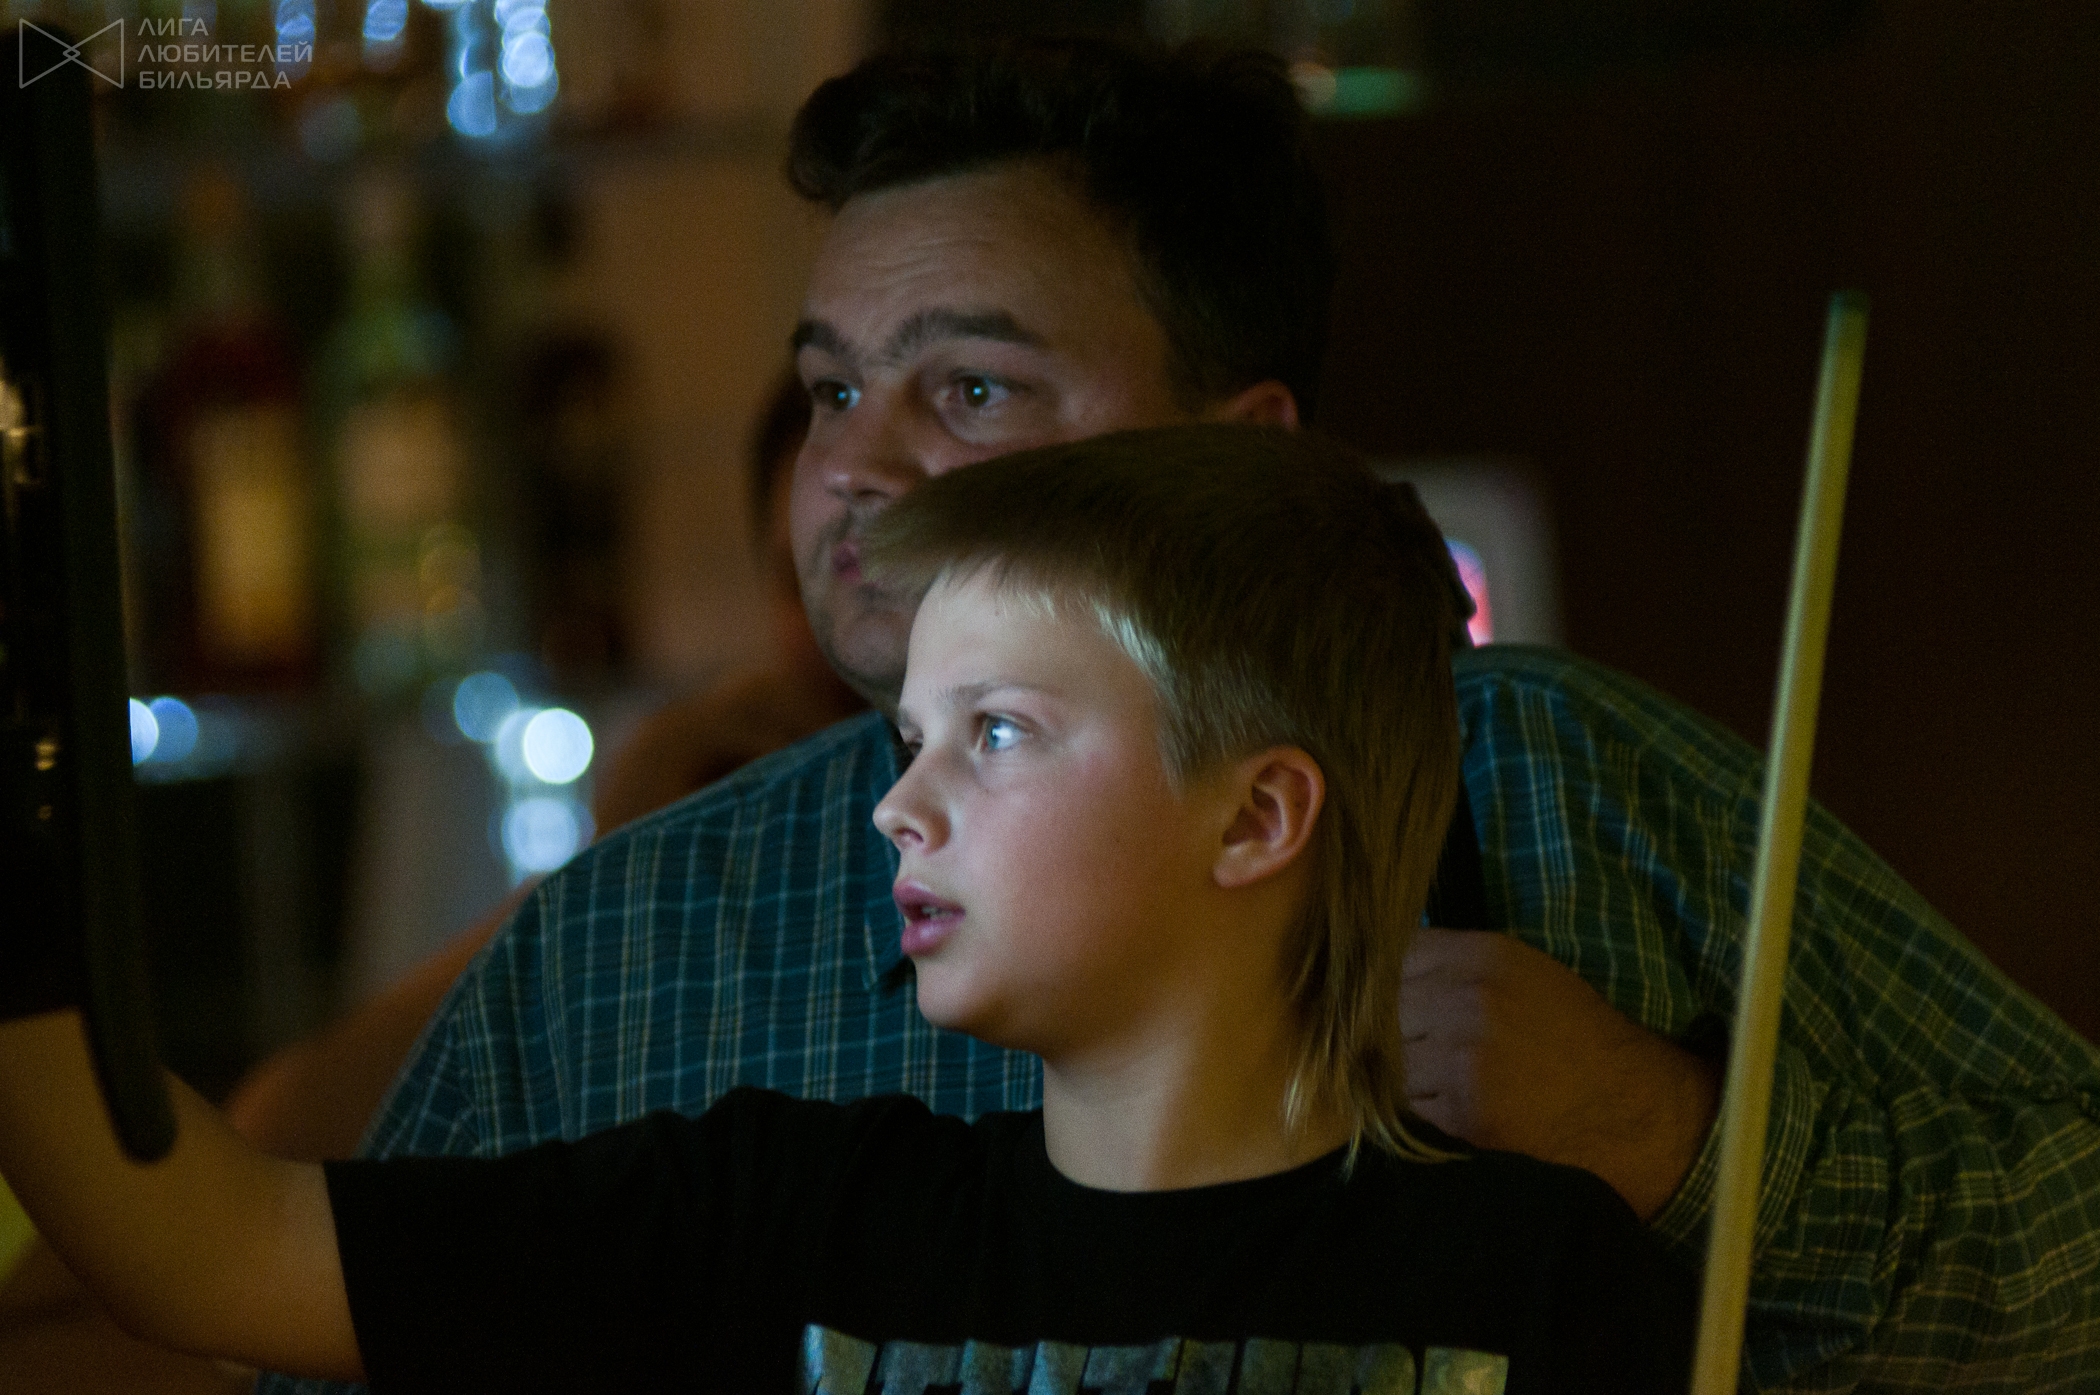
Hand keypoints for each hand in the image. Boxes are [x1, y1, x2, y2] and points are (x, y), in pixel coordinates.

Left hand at [1400, 928, 1720, 1220]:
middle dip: (1387, 1034)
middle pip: (1380, 1012)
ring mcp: (1461, 1061)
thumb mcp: (1525, 976)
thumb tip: (1382, 971)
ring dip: (1398, 1081)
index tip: (1387, 1004)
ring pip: (1386, 1065)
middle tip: (1411, 1054)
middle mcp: (1467, 1002)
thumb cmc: (1577, 1041)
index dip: (1388, 985)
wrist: (1634, 1112)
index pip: (1392, 958)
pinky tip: (1444, 1117)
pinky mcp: (1462, 1118)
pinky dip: (1414, 1119)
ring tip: (1432, 1088)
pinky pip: (1405, 1113)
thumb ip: (1455, 967)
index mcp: (1482, 958)